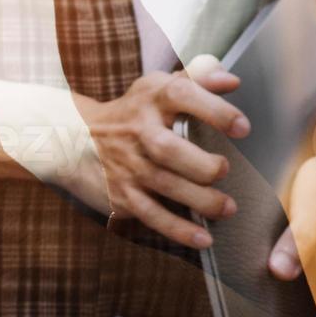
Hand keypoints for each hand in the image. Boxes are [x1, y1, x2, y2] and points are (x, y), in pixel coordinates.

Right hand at [74, 60, 248, 247]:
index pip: (182, 94)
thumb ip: (197, 78)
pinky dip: (178, 229)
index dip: (214, 109)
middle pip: (168, 148)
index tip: (243, 127)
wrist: (73, 137)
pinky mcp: (121, 194)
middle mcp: (138, 130)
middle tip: (224, 169)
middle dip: (201, 164)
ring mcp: (128, 165)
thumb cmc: (132, 111)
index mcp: (152, 98)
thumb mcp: (158, 87)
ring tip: (227, 207)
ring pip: (163, 185)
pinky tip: (203, 237)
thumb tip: (232, 81)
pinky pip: (152, 215)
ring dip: (199, 200)